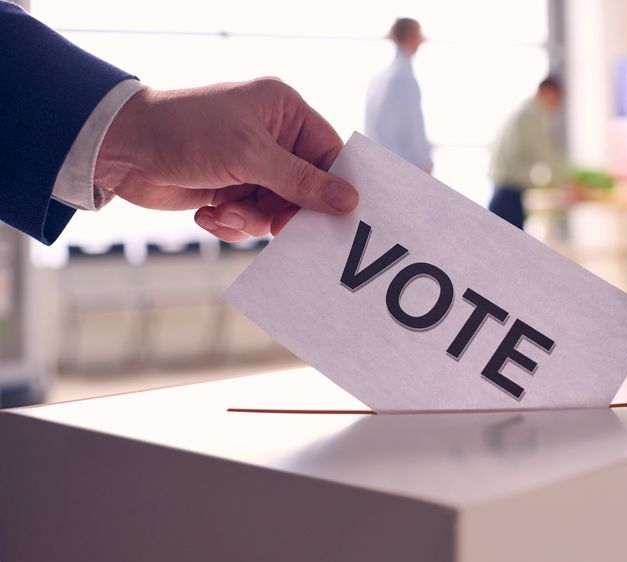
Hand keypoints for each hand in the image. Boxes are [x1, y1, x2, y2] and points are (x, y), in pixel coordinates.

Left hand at [94, 78, 358, 241]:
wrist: (119, 149)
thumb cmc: (185, 132)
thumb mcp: (250, 156)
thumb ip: (302, 182)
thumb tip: (349, 200)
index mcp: (284, 112)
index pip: (329, 154)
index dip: (333, 187)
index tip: (335, 218)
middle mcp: (273, 138)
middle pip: (305, 190)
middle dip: (283, 211)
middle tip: (272, 225)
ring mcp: (251, 166)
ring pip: (276, 210)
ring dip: (250, 220)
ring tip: (223, 212)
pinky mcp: (230, 190)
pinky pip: (250, 220)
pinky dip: (231, 223)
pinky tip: (208, 213)